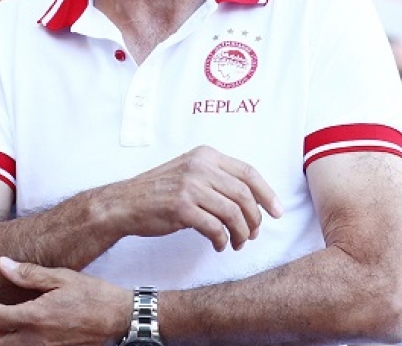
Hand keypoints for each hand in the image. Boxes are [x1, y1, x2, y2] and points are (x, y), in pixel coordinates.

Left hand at [0, 257, 129, 345]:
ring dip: (0, 337)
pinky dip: (16, 344)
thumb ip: (28, 273)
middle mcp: (37, 339)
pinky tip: (24, 330)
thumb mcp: (61, 277)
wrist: (119, 318)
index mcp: (35, 316)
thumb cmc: (93, 295)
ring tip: (7, 319)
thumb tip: (2, 264)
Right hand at [99, 145, 282, 250]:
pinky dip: (223, 240)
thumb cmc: (158, 192)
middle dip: (255, 218)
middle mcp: (199, 167)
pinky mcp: (181, 208)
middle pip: (244, 195)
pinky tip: (220, 246)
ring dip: (241, 233)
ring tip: (237, 243)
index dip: (267, 193)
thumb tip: (251, 200)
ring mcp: (190, 186)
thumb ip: (216, 178)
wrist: (124, 203)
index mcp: (205, 155)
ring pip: (233, 213)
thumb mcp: (188, 172)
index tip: (277, 211)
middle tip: (254, 234)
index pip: (248, 172)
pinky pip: (215, 228)